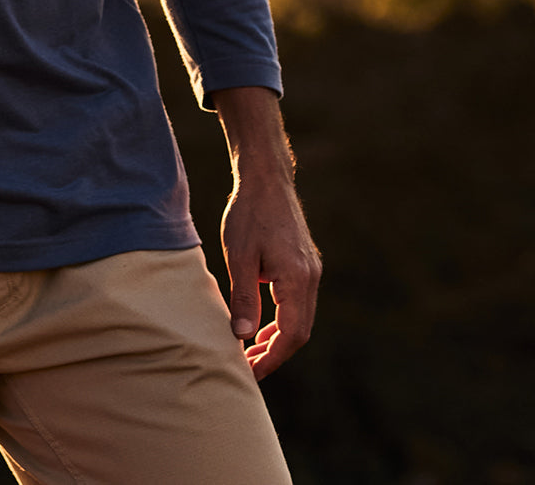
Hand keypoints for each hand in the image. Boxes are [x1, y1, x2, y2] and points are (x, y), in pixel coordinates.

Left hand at [212, 86, 320, 380]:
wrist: (266, 178)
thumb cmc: (249, 213)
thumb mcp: (239, 256)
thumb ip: (244, 297)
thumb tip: (242, 337)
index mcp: (298, 279)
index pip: (290, 334)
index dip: (270, 358)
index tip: (248, 372)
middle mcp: (311, 278)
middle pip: (299, 331)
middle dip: (274, 353)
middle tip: (246, 367)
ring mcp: (311, 271)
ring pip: (300, 318)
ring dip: (278, 338)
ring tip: (250, 351)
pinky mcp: (305, 264)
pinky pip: (298, 303)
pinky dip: (281, 319)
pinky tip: (261, 324)